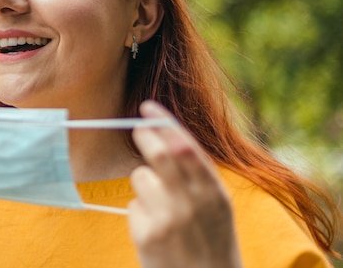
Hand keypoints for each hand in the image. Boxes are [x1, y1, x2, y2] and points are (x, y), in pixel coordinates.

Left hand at [127, 101, 242, 267]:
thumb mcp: (219, 208)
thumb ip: (198, 176)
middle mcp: (193, 203)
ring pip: (140, 177)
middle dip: (144, 135)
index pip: (185, 146)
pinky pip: (133, 207)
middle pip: (159, 154)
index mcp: (214, 193)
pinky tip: (156, 232)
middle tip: (138, 129)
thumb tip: (168, 136)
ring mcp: (168, 220)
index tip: (148, 108)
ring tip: (160, 207)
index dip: (163, 122)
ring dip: (144, 183)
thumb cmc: (213, 244)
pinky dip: (140, 213)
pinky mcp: (147, 236)